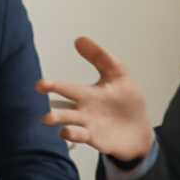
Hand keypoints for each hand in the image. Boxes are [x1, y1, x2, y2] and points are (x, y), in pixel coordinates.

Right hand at [36, 37, 153, 161]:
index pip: (66, 89)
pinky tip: (66, 131)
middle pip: (64, 109)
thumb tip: (79, 39)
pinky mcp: (97, 139)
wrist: (140, 128)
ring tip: (47, 118)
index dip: (53, 86)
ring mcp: (89, 126)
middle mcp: (84, 111)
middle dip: (52, 106)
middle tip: (40, 108)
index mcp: (87, 95)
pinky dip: (73, 134)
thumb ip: (100, 57)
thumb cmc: (127, 101)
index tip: (39, 85)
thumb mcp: (118, 74)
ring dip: (58, 120)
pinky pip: (82, 136)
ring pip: (69, 123)